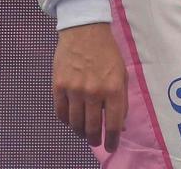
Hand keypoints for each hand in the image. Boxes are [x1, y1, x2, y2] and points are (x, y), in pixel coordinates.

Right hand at [53, 22, 127, 151]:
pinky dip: (66, 121)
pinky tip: (71, 120)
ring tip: (84, 132)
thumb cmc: (107, 53)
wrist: (85, 31)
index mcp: (113, 89)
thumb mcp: (122, 74)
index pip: (112, 124)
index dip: (112, 140)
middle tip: (96, 141)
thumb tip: (120, 126)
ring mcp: (74, 90)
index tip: (111, 148)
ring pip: (75, 124)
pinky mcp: (58, 87)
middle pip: (92, 127)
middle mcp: (94, 92)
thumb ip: (122, 100)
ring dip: (80, 132)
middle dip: (95, 139)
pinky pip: (61, 113)